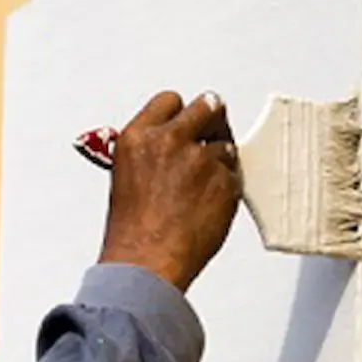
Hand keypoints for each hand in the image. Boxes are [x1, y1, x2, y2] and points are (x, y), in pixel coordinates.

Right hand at [98, 90, 240, 291]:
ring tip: (206, 186)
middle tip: (214, 133)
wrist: (148, 260)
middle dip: (213, 119)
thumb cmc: (133, 232)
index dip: (183, 111)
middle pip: (207, 107)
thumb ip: (151, 154)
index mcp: (139, 137)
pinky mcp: (225, 181)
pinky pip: (235, 174)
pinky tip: (212, 203)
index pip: (170, 101)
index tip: (189, 119)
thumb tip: (168, 149)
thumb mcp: (126, 177)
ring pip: (226, 144)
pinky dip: (228, 186)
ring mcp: (201, 159)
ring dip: (221, 160)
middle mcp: (171, 140)